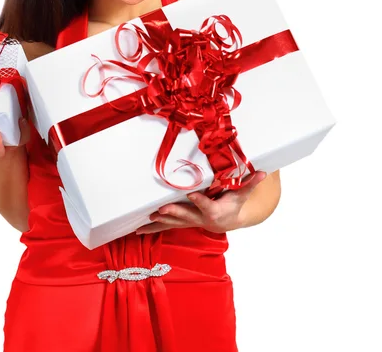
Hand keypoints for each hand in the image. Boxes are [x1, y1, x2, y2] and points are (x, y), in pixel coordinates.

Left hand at [135, 171, 267, 234]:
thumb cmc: (234, 204)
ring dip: (160, 221)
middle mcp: (200, 218)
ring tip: (148, 218)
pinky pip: (166, 226)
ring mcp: (190, 221)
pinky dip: (153, 228)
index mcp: (214, 210)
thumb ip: (250, 183)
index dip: (199, 200)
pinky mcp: (182, 222)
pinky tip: (138, 230)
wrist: (228, 220)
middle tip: (161, 209)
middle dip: (174, 212)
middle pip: (186, 215)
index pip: (206, 204)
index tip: (191, 194)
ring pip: (173, 222)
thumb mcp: (242, 194)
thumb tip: (263, 172)